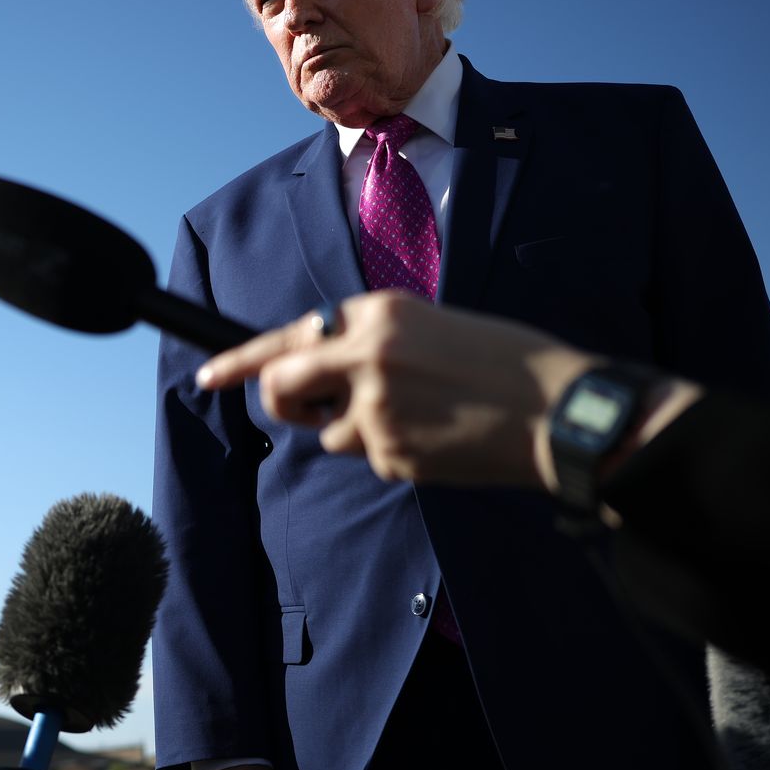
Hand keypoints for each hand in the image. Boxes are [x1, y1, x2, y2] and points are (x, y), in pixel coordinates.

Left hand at [196, 292, 595, 489]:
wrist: (561, 412)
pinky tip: (442, 439)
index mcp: (377, 312)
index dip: (240, 359)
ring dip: (356, 431)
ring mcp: (372, 406)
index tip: (208, 375)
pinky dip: (396, 453)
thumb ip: (373, 342)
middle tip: (308, 408)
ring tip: (421, 417)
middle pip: (279, 384)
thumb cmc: (507, 365)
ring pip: (328, 431)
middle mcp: (365, 352)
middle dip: (281, 401)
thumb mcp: (434, 326)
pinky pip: (370, 457)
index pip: (289, 335)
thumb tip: (323, 370)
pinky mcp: (388, 451)